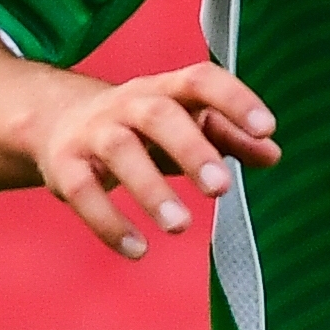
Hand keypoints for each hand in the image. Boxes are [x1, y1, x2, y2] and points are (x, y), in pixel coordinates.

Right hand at [25, 64, 279, 261]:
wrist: (56, 121)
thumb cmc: (141, 129)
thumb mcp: (185, 125)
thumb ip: (229, 136)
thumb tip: (273, 153)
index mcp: (165, 90)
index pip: (201, 79)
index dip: (235, 99)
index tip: (266, 128)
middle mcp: (128, 105)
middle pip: (159, 116)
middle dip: (192, 151)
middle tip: (222, 189)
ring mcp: (93, 133)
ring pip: (120, 152)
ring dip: (151, 190)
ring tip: (181, 227)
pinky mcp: (65, 166)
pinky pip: (83, 192)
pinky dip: (109, 223)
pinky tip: (138, 250)